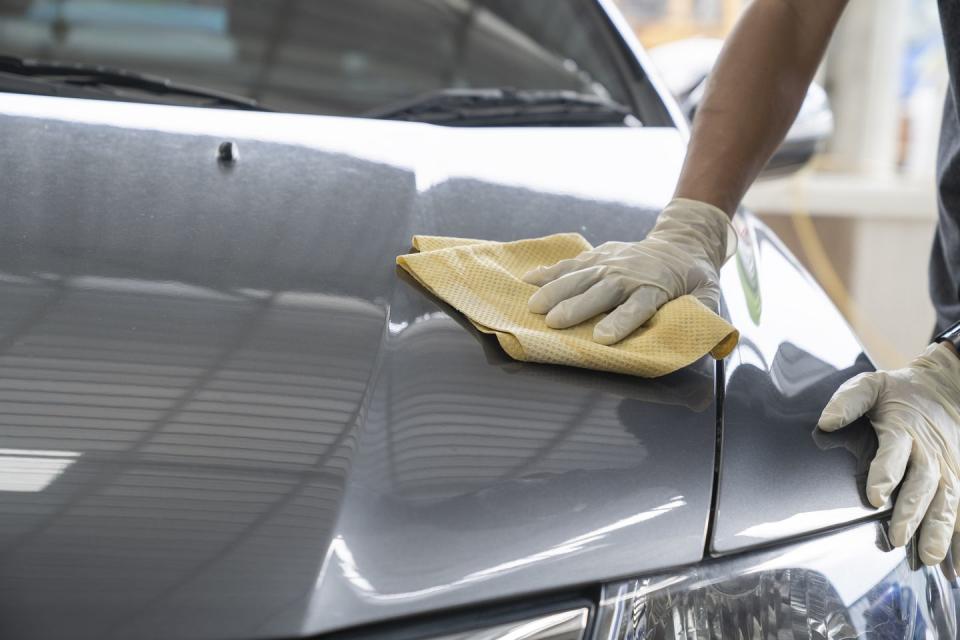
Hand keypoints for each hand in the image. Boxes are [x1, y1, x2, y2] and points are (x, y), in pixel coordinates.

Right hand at [522, 198, 735, 344]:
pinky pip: (572, 264)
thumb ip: (707, 315)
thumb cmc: (692, 278)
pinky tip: (528, 280)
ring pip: (581, 276)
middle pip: (602, 291)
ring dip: (556, 291)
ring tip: (534, 307)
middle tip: (554, 322)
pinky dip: (550, 272)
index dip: (620, 321)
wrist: (680, 243)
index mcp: (656, 287)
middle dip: (577, 307)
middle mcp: (630, 274)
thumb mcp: (709, 294)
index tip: (602, 337)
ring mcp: (612, 262)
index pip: (638, 306)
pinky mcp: (598, 255)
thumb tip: (717, 340)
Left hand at [818, 342, 959, 567]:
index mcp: (903, 430)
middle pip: (922, 485)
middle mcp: (928, 453)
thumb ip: (848, 401)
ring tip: (930, 557)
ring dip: (939, 530)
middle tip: (898, 538)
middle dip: (910, 513)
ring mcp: (946, 468)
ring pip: (946, 501)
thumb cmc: (900, 391)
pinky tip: (958, 565)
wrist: (944, 388)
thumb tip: (827, 421)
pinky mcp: (957, 478)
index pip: (894, 453)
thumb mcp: (870, 385)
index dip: (885, 474)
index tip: (875, 496)